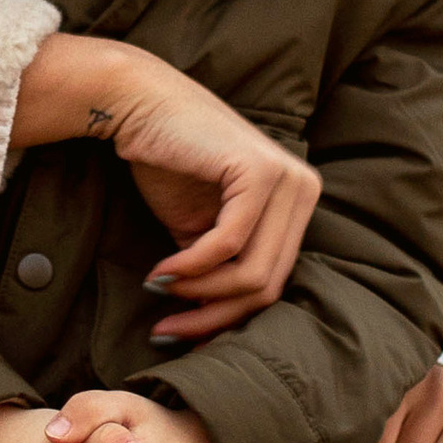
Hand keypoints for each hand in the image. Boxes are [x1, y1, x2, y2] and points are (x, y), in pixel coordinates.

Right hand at [105, 74, 319, 344]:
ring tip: (161, 290)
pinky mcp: (260, 171)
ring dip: (200, 293)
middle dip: (213, 316)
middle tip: (167, 327)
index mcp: (298, 205)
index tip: (183, 332)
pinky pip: (230, 243)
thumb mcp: (200, 232)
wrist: (138, 105)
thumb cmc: (168, 164)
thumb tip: (212, 338)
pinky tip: (160, 272)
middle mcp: (304, 190)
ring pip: (254, 273)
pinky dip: (192, 267)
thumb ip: (218, 272)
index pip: (274, 282)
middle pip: (268, 285)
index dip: (228, 318)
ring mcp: (289, 179)